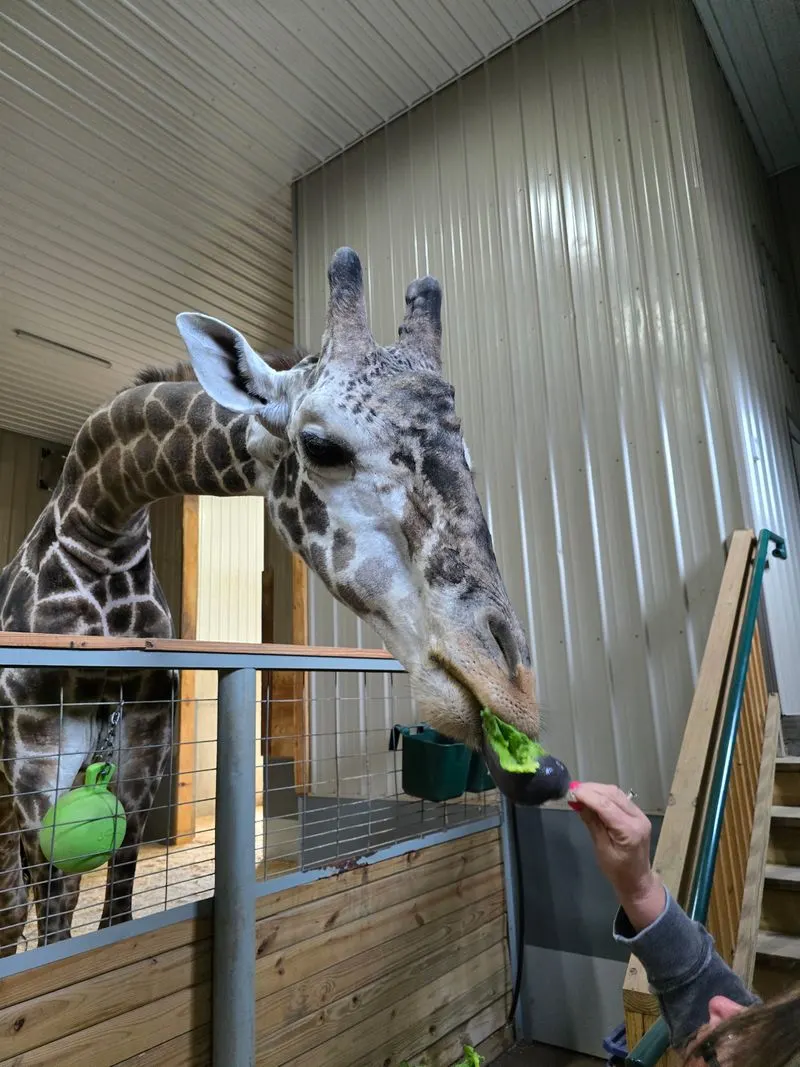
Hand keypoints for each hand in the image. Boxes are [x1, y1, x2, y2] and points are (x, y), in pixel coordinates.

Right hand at [569, 781, 665, 930]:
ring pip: (616, 793)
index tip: (571, 791)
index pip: (606, 806)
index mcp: (629, 831)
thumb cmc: (618, 871)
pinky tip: (592, 797)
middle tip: (572, 790)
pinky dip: (604, 795)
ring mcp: (640, 815)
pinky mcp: (637, 814)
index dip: (588, 795)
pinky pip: (620, 798)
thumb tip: (579, 804)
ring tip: (580, 793)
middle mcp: (638, 818)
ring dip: (597, 790)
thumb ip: (592, 824)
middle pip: (612, 794)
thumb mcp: (601, 849)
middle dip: (591, 789)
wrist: (638, 881)